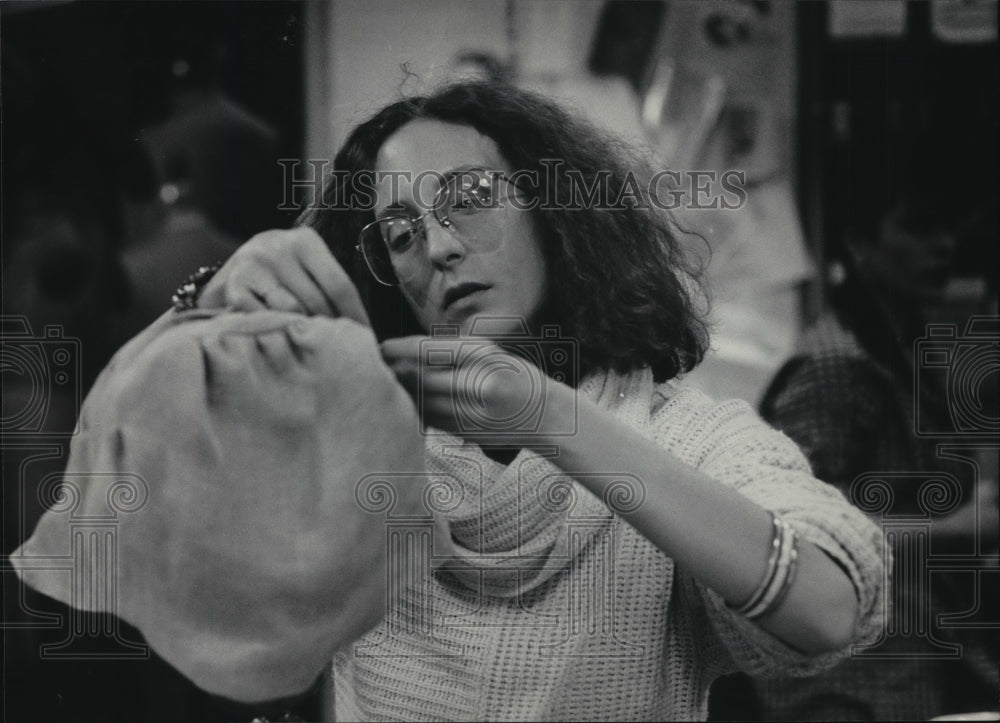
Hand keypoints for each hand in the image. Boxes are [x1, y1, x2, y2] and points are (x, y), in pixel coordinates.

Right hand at [198, 227, 369, 326]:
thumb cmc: (283, 274)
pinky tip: (282, 337)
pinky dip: (276, 330)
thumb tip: (364, 328)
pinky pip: (265, 319)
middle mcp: (277, 248)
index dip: (355, 315)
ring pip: (292, 312)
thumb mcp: (307, 267)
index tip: (367, 337)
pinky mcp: (232, 288)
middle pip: (317, 301)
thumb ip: (329, 286)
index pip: (339, 285)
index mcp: (305, 241)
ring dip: (304, 330)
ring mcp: (252, 266)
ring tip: (313, 343)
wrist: (232, 271)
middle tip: (340, 349)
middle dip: (330, 328)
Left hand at [380, 335, 573, 447]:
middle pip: (418, 377)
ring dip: (398, 390)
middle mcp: (475, 383)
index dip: (398, 349)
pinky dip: (412, 408)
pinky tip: (403, 401)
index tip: (381, 345)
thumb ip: (450, 352)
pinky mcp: (464, 431)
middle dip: (392, 370)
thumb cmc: (515, 376)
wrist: (546, 417)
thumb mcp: (490, 352)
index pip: (427, 350)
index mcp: (482, 356)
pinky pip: (428, 417)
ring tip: (383, 379)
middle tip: (373, 362)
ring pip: (419, 400)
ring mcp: (470, 411)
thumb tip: (402, 351)